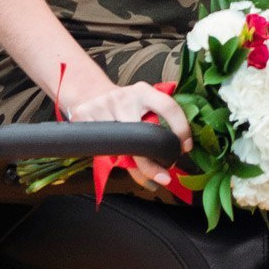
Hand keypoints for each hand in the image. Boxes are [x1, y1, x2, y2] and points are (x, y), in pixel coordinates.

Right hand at [62, 79, 191, 186]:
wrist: (90, 93)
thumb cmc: (124, 107)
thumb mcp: (141, 107)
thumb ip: (156, 126)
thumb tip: (174, 160)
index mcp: (143, 91)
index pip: (168, 107)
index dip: (181, 128)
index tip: (185, 148)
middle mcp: (123, 96)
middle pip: (140, 136)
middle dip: (151, 163)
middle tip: (163, 176)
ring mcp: (102, 105)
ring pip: (119, 148)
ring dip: (129, 163)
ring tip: (132, 162)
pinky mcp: (83, 114)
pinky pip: (99, 149)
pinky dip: (109, 158)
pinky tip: (111, 153)